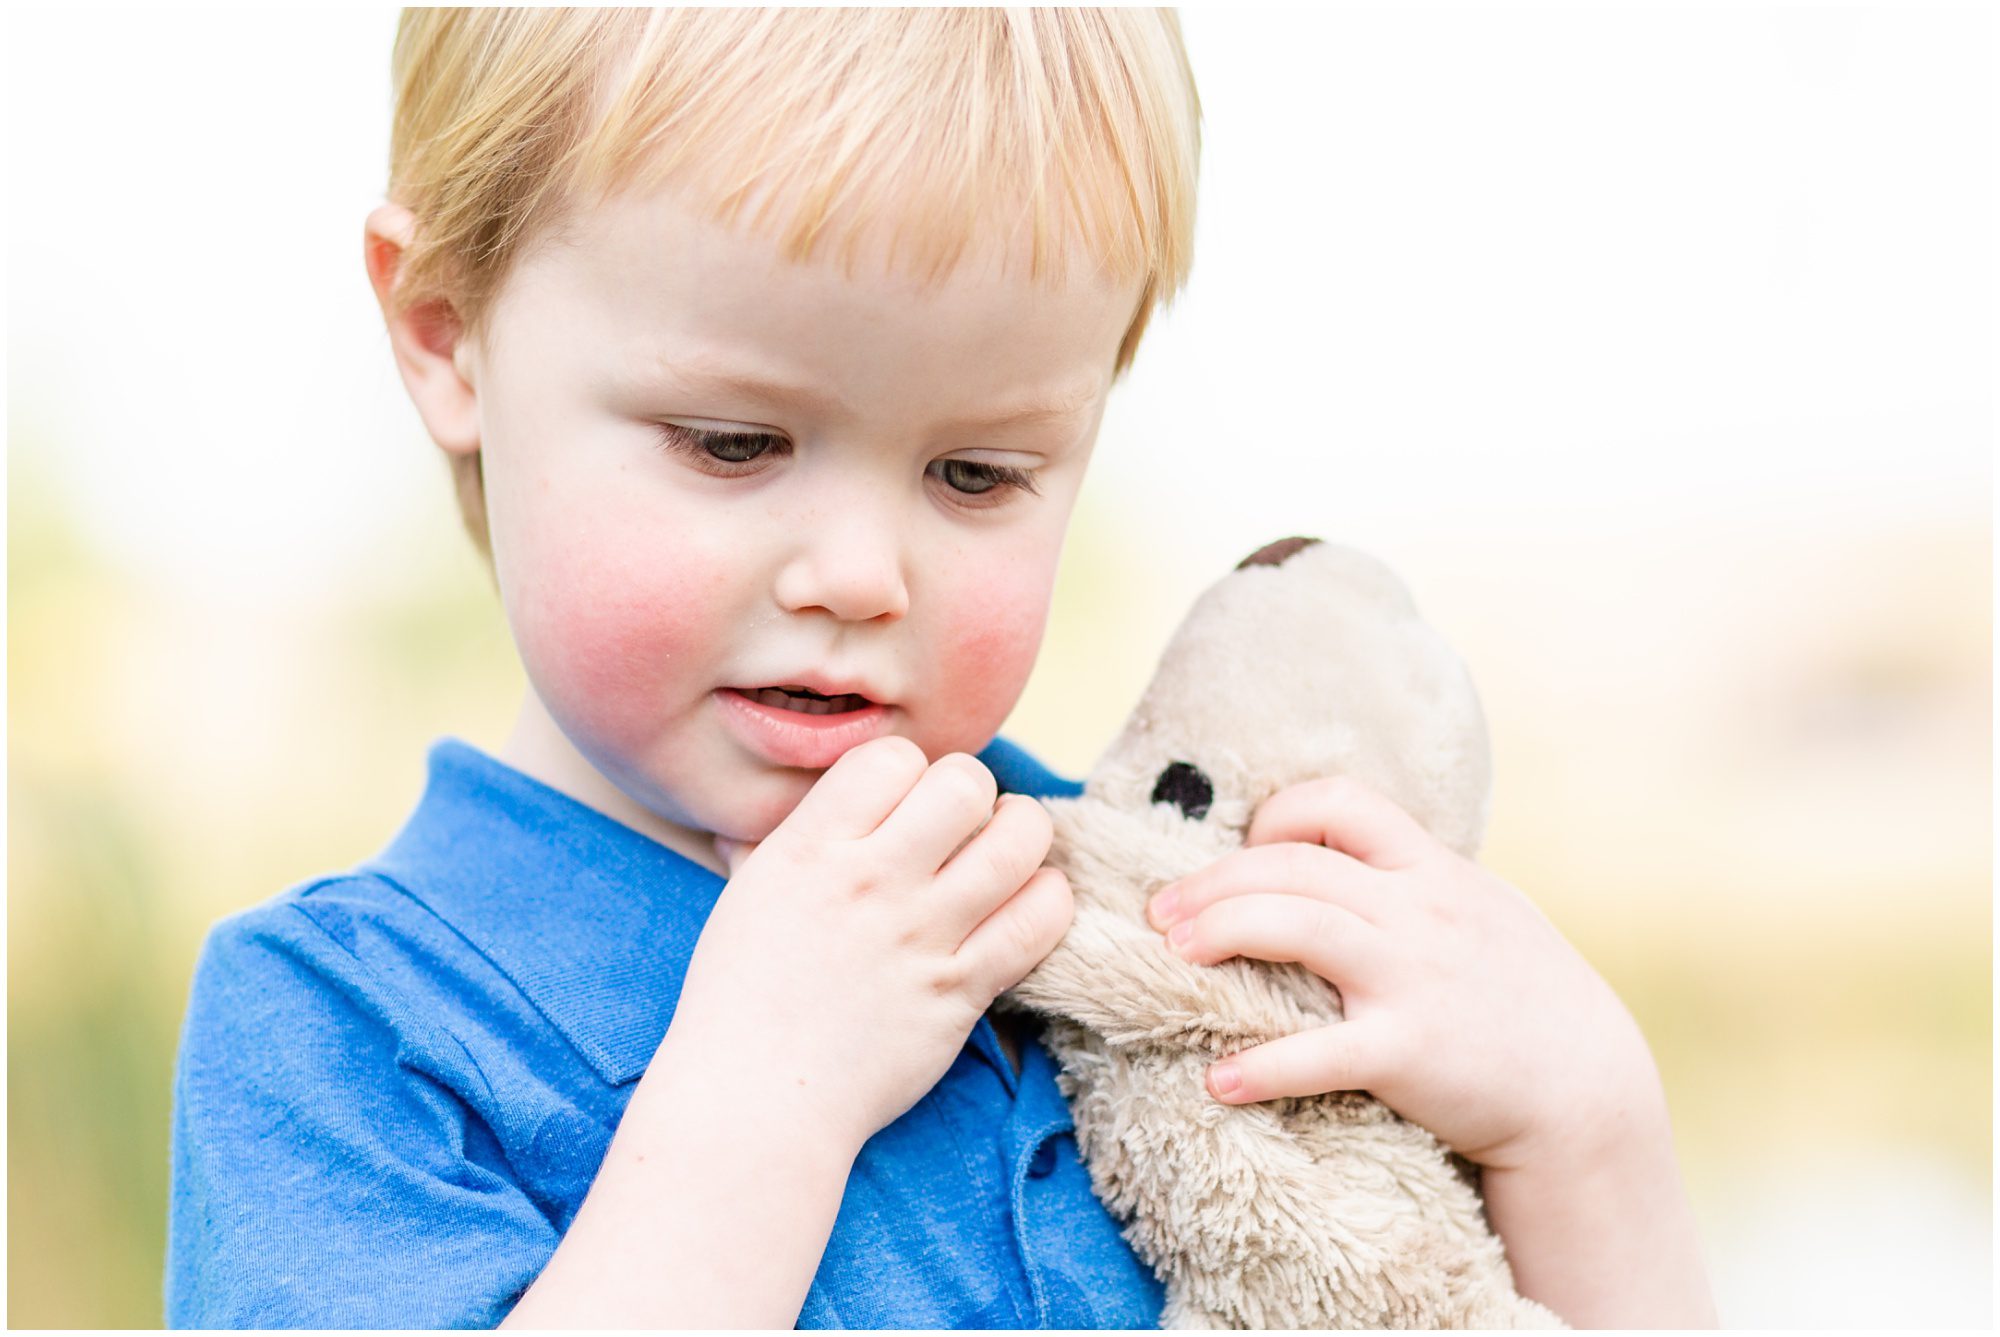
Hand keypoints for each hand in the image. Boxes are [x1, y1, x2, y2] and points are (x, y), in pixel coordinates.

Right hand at [663, 737, 1072, 1153]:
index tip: (902, 806)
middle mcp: (872, 880)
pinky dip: (1046, 901)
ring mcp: (922, 935)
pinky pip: (1040, 919)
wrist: (756, 1100)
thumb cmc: (741, 998)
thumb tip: (799, 810)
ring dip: (1021, 837)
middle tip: (960, 829)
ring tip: (1002, 856)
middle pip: (966, 783)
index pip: (894, 756)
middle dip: (972, 795)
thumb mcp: (749, 895)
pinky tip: (1021, 907)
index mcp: (811, 848)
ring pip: (1020, 839)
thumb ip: (786, 843)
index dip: (908, 773)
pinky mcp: (962, 990)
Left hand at [1146, 775, 1661, 1170]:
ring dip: (1222, 933)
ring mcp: (1414, 978)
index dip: (1276, 819)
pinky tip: (1218, 1079)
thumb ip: (1419, 884)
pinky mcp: (1410, 1052)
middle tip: (1162, 914)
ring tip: (1174, 955)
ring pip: (1296, 927)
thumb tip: (1345, 863)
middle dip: (1214, 883)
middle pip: (1292, 867)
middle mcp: (1419, 910)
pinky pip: (1318, 1051)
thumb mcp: (1484, 913)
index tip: (1241, 851)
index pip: (1341, 804)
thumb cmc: (1527, 1000)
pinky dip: (1260, 1065)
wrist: (1589, 1093)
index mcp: (1433, 870)